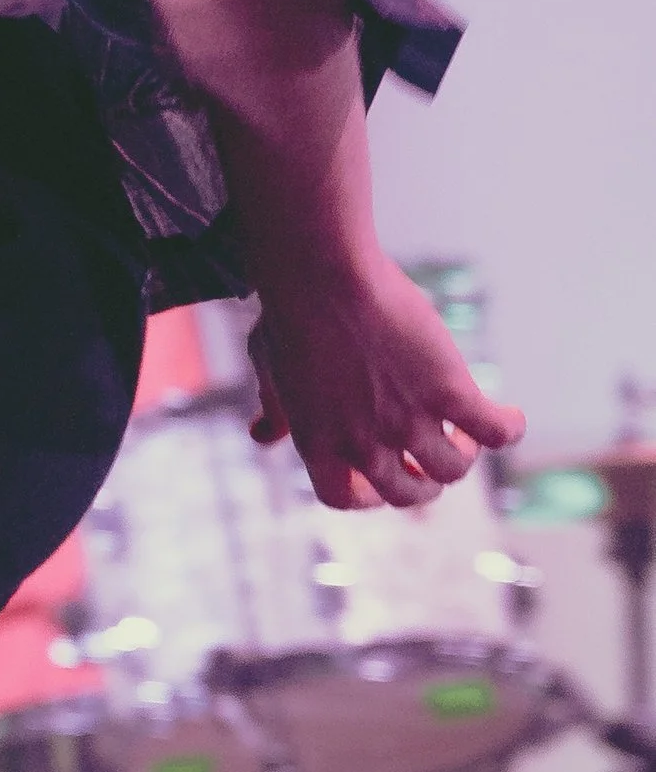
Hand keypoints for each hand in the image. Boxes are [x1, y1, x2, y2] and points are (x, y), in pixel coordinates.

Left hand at [245, 257, 524, 510]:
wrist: (321, 273)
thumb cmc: (291, 312)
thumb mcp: (268, 366)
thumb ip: (274, 407)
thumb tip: (262, 436)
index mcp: (317, 443)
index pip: (346, 498)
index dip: (366, 492)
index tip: (380, 472)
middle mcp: (363, 444)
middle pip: (407, 493)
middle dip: (423, 482)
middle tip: (432, 452)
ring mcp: (406, 421)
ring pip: (452, 468)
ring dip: (462, 454)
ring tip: (464, 428)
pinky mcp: (447, 392)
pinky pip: (494, 432)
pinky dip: (508, 428)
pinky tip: (510, 415)